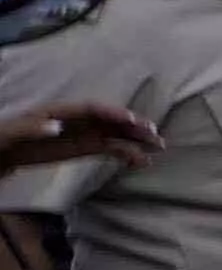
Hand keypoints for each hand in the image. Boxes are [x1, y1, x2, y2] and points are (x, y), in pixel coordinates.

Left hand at [0, 103, 152, 178]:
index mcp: (61, 111)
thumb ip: (34, 128)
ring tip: (159, 147)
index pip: (91, 108)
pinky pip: (110, 149)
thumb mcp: (14, 132)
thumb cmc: (7, 137)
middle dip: (133, 125)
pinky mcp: (85, 148)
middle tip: (154, 133)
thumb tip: (56, 127)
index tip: (131, 119)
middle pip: (110, 119)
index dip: (112, 112)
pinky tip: (141, 161)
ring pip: (116, 134)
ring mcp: (84, 134)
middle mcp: (78, 120)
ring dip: (137, 140)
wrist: (3, 152)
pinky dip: (127, 154)